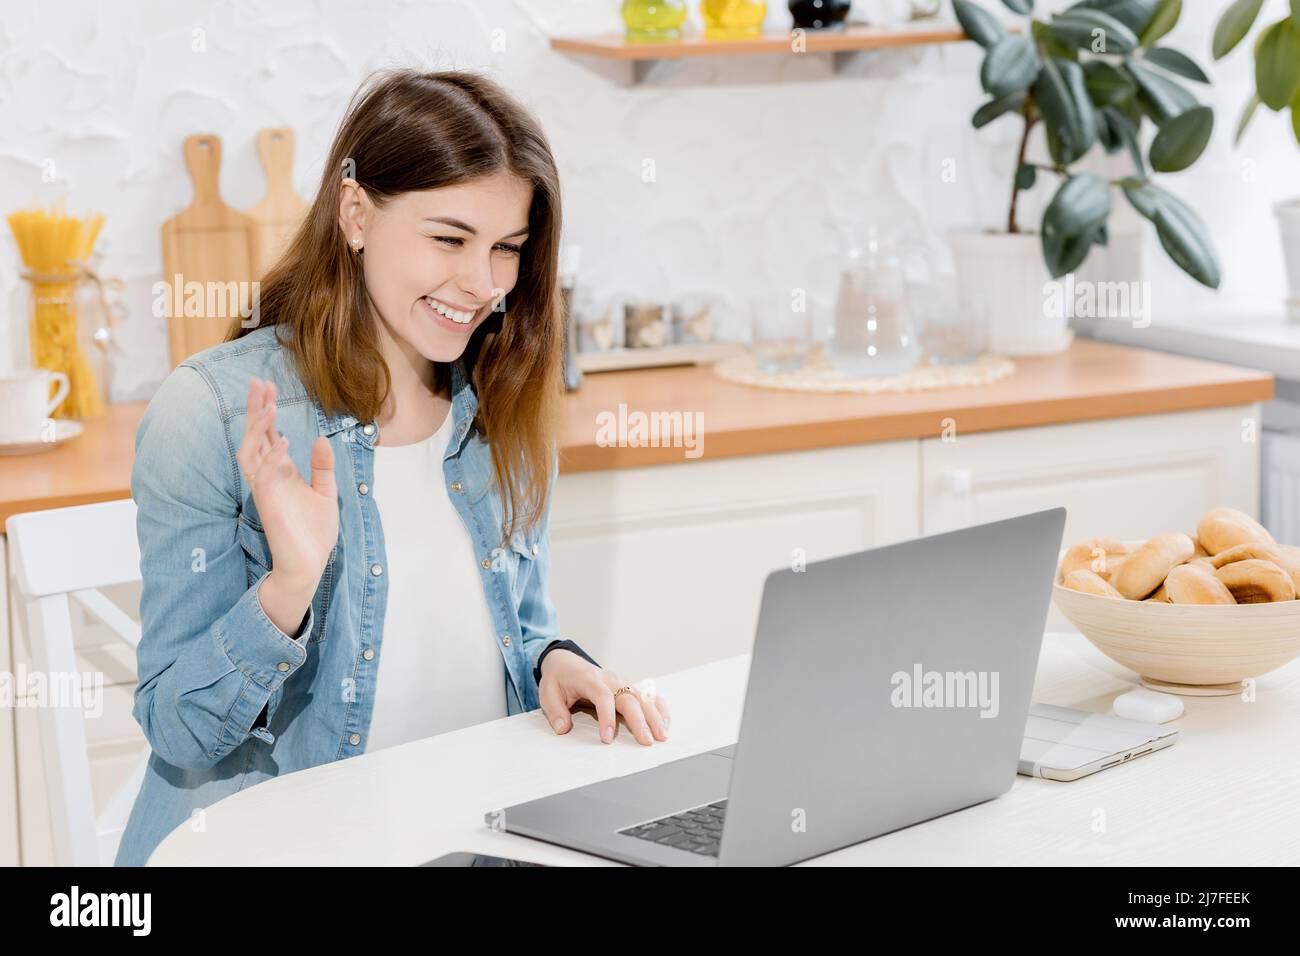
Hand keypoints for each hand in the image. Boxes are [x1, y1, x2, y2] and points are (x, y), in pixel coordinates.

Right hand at [236, 376, 338, 590]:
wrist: (310, 564)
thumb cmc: (313, 532)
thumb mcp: (326, 493)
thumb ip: (323, 467)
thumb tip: (320, 440)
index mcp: (282, 471)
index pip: (269, 434)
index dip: (266, 410)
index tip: (268, 384)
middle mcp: (269, 476)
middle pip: (254, 435)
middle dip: (255, 409)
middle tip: (257, 381)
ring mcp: (266, 489)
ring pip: (250, 451)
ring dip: (258, 428)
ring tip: (268, 405)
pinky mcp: (268, 504)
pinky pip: (264, 476)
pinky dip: (272, 458)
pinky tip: (284, 442)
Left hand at [539, 651, 670, 745]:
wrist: (565, 661)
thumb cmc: (558, 679)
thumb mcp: (547, 693)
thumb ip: (555, 711)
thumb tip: (563, 729)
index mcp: (589, 679)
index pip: (603, 697)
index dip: (607, 718)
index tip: (607, 739)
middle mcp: (610, 679)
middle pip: (629, 698)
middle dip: (640, 720)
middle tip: (647, 741)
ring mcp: (621, 682)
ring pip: (642, 697)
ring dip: (654, 716)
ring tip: (662, 735)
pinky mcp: (628, 687)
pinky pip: (647, 695)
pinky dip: (658, 708)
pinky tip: (665, 723)